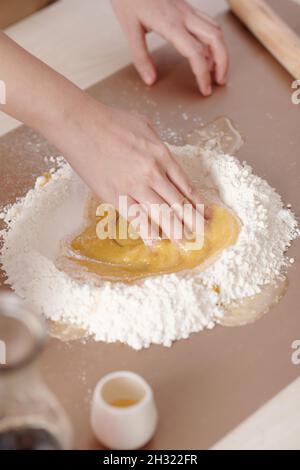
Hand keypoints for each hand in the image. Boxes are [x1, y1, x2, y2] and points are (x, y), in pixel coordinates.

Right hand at [60, 98, 204, 242]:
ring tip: (185, 243)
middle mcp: (152, 173)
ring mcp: (134, 186)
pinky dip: (147, 232)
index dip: (197, 203)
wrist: (80, 124)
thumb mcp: (145, 125)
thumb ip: (158, 145)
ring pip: (161, 214)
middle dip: (193, 222)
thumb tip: (164, 160)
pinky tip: (155, 242)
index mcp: (162, 155)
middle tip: (203, 234)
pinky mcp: (115, 196)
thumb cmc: (110, 121)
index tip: (205, 214)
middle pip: (178, 204)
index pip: (186, 186)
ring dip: (175, 231)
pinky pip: (135, 218)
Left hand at [111, 0, 227, 95]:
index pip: (196, 53)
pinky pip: (208, 23)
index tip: (204, 90)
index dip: (203, 75)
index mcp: (171, 24)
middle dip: (223, 62)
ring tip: (216, 71)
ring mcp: (187, 10)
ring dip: (221, 51)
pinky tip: (207, 52)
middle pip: (216, 39)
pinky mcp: (186, 7)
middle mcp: (184, 15)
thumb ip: (140, 57)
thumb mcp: (129, 29)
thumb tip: (150, 80)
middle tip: (219, 82)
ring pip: (216, 29)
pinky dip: (213, 40)